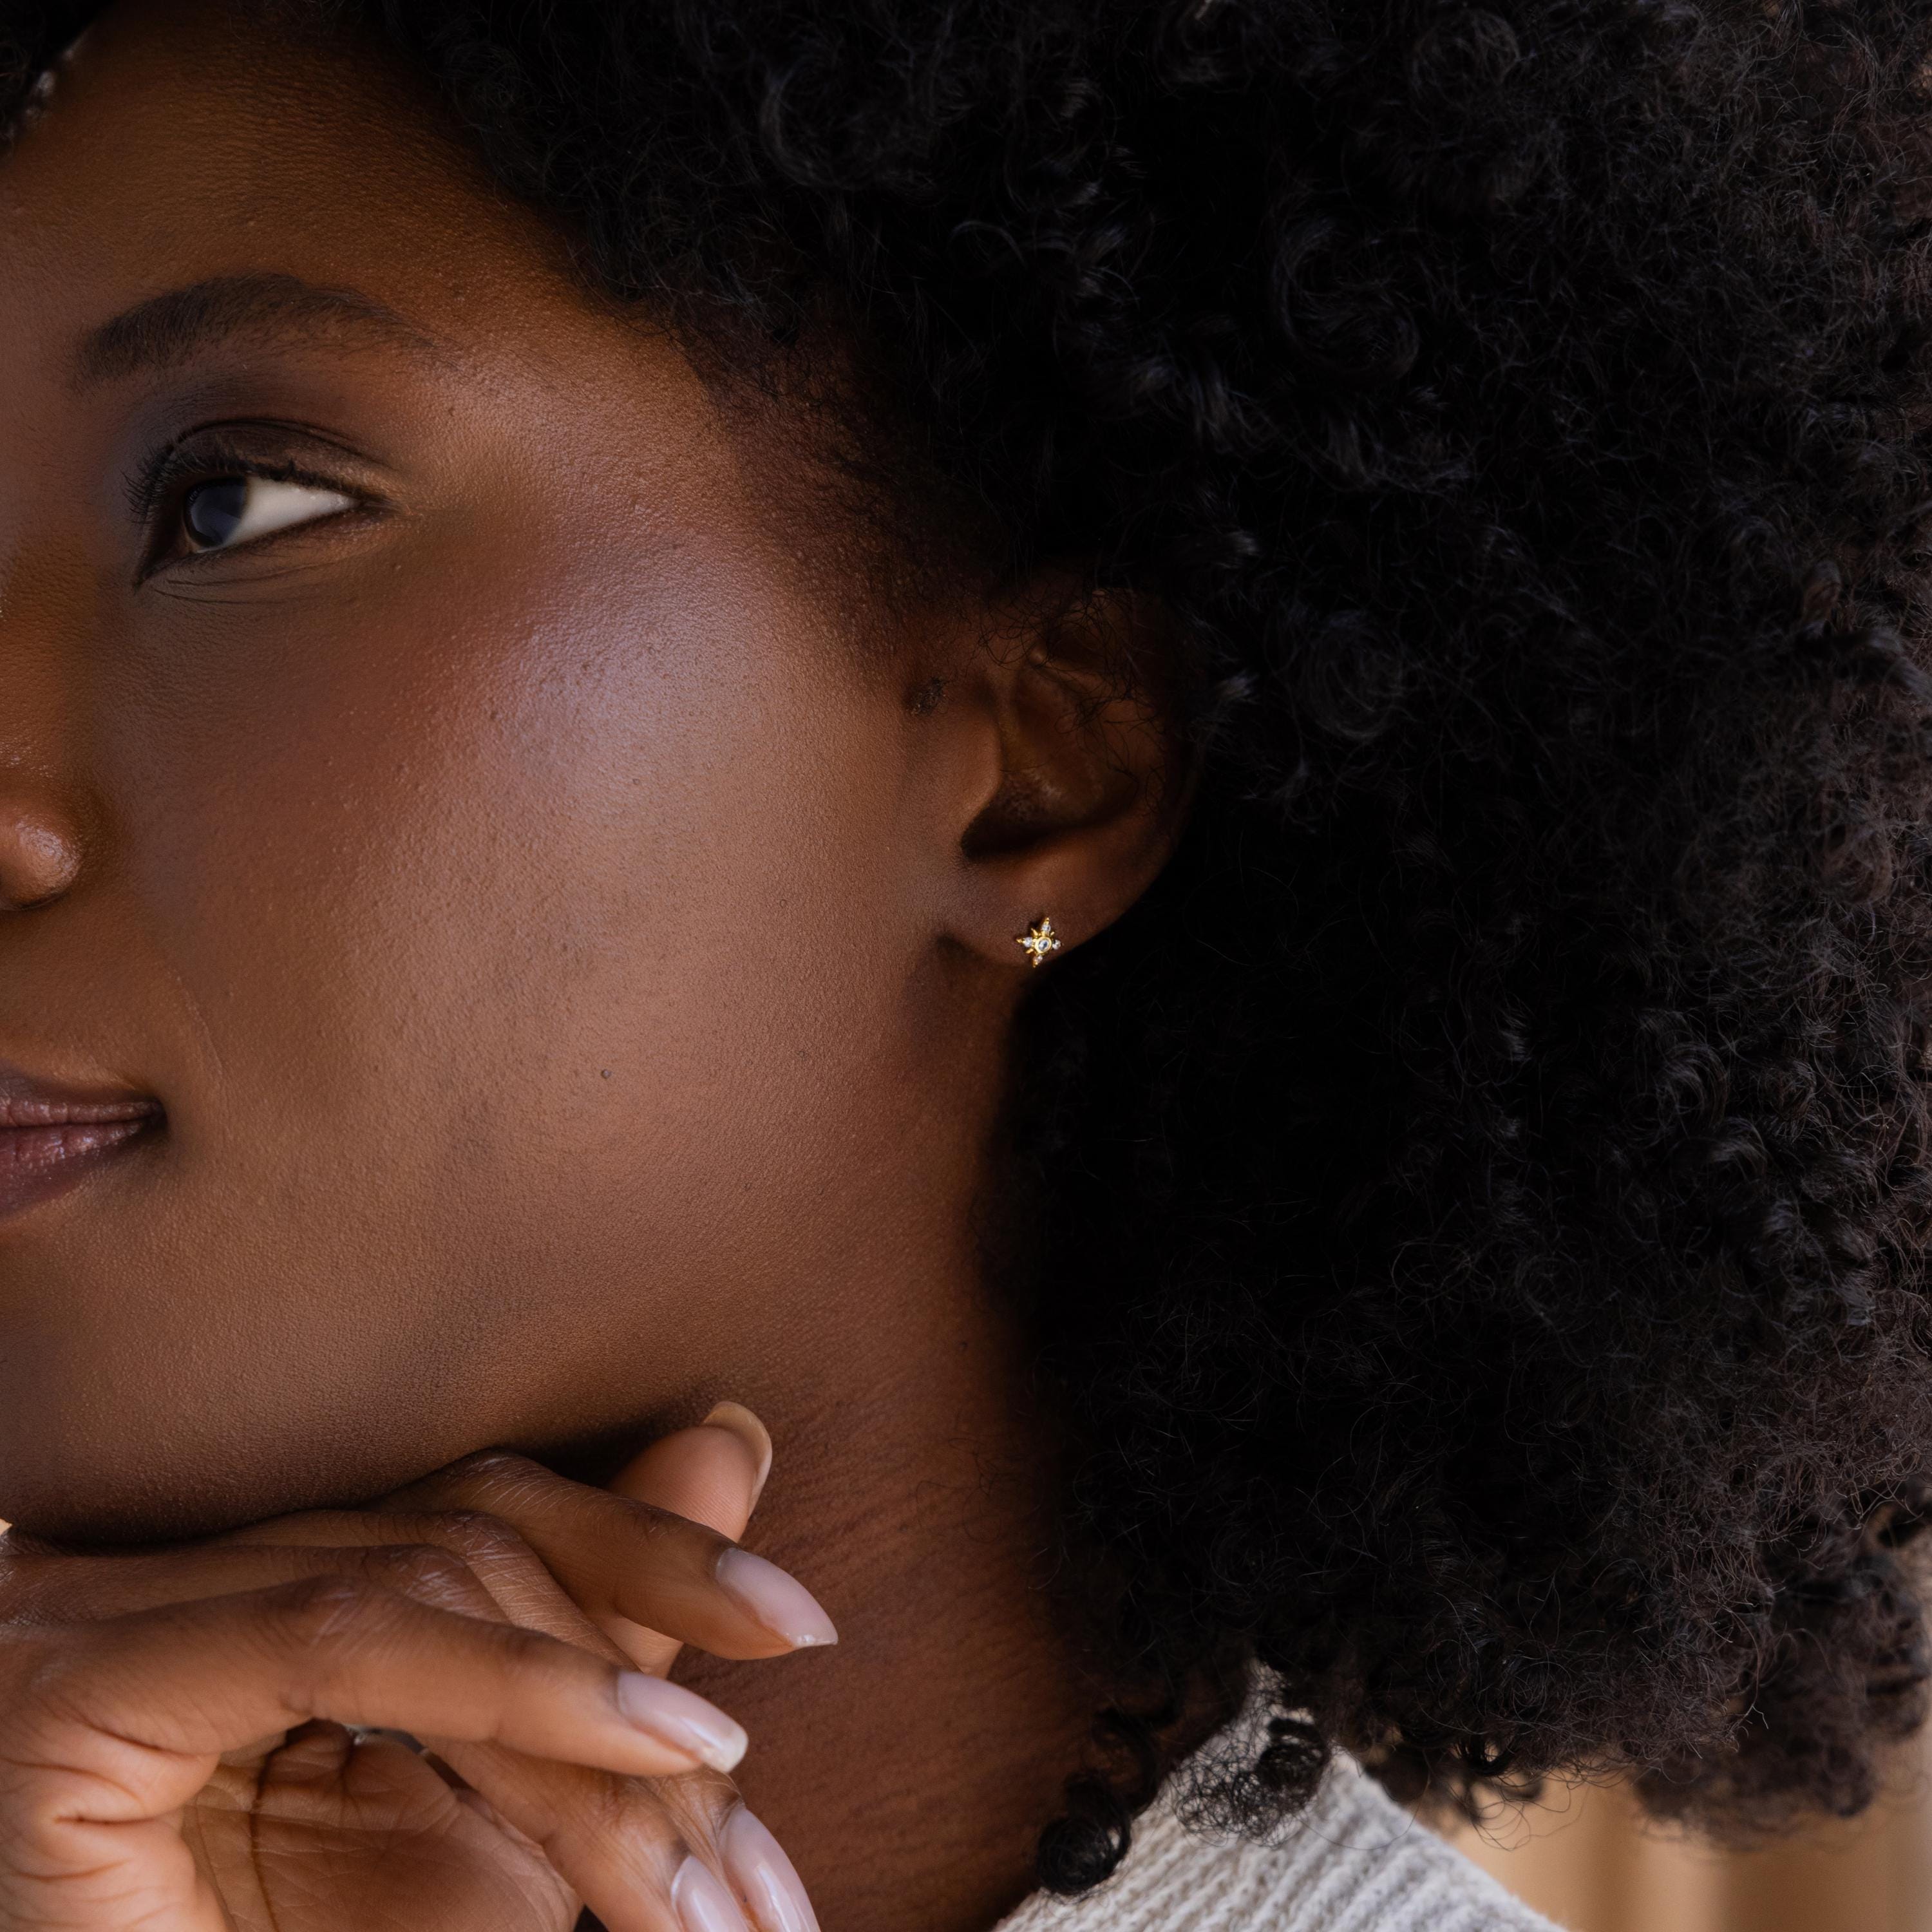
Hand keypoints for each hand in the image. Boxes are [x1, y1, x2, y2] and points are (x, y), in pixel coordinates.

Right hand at [0, 1408, 826, 1931]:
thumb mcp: (450, 1825)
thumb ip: (582, 1658)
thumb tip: (733, 1448)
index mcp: (252, 1589)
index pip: (482, 1510)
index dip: (647, 1544)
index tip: (797, 1623)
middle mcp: (174, 1574)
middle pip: (473, 1540)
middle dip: (643, 1664)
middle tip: (751, 1826)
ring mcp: (109, 1617)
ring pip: (432, 1587)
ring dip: (604, 1710)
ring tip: (711, 1830)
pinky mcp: (81, 1695)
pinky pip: (336, 1640)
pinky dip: (507, 1679)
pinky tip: (634, 1736)